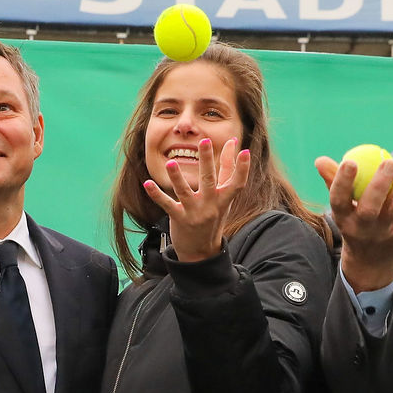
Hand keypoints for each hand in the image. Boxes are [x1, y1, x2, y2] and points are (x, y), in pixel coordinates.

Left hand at [145, 136, 248, 262]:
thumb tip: (234, 142)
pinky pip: (166, 204)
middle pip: (210, 180)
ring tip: (171, 163)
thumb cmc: (213, 216)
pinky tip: (147, 183)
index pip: (237, 183)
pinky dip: (156, 194)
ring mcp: (194, 212)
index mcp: (224, 199)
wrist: (200, 250)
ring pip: (185, 192)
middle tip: (205, 141)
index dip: (242, 168)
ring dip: (177, 178)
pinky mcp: (178, 218)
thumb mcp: (224, 196)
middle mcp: (210, 205)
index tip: (245, 151)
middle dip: (207, 160)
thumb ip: (228, 168)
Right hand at [314, 151, 392, 291]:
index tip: (349, 161)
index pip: (339, 200)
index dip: (342, 182)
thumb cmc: (353, 223)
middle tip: (388, 161)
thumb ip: (332, 182)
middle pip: (370, 207)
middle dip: (380, 184)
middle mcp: (362, 227)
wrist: (371, 260)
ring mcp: (383, 230)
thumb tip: (320, 160)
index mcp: (343, 219)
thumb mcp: (341, 207)